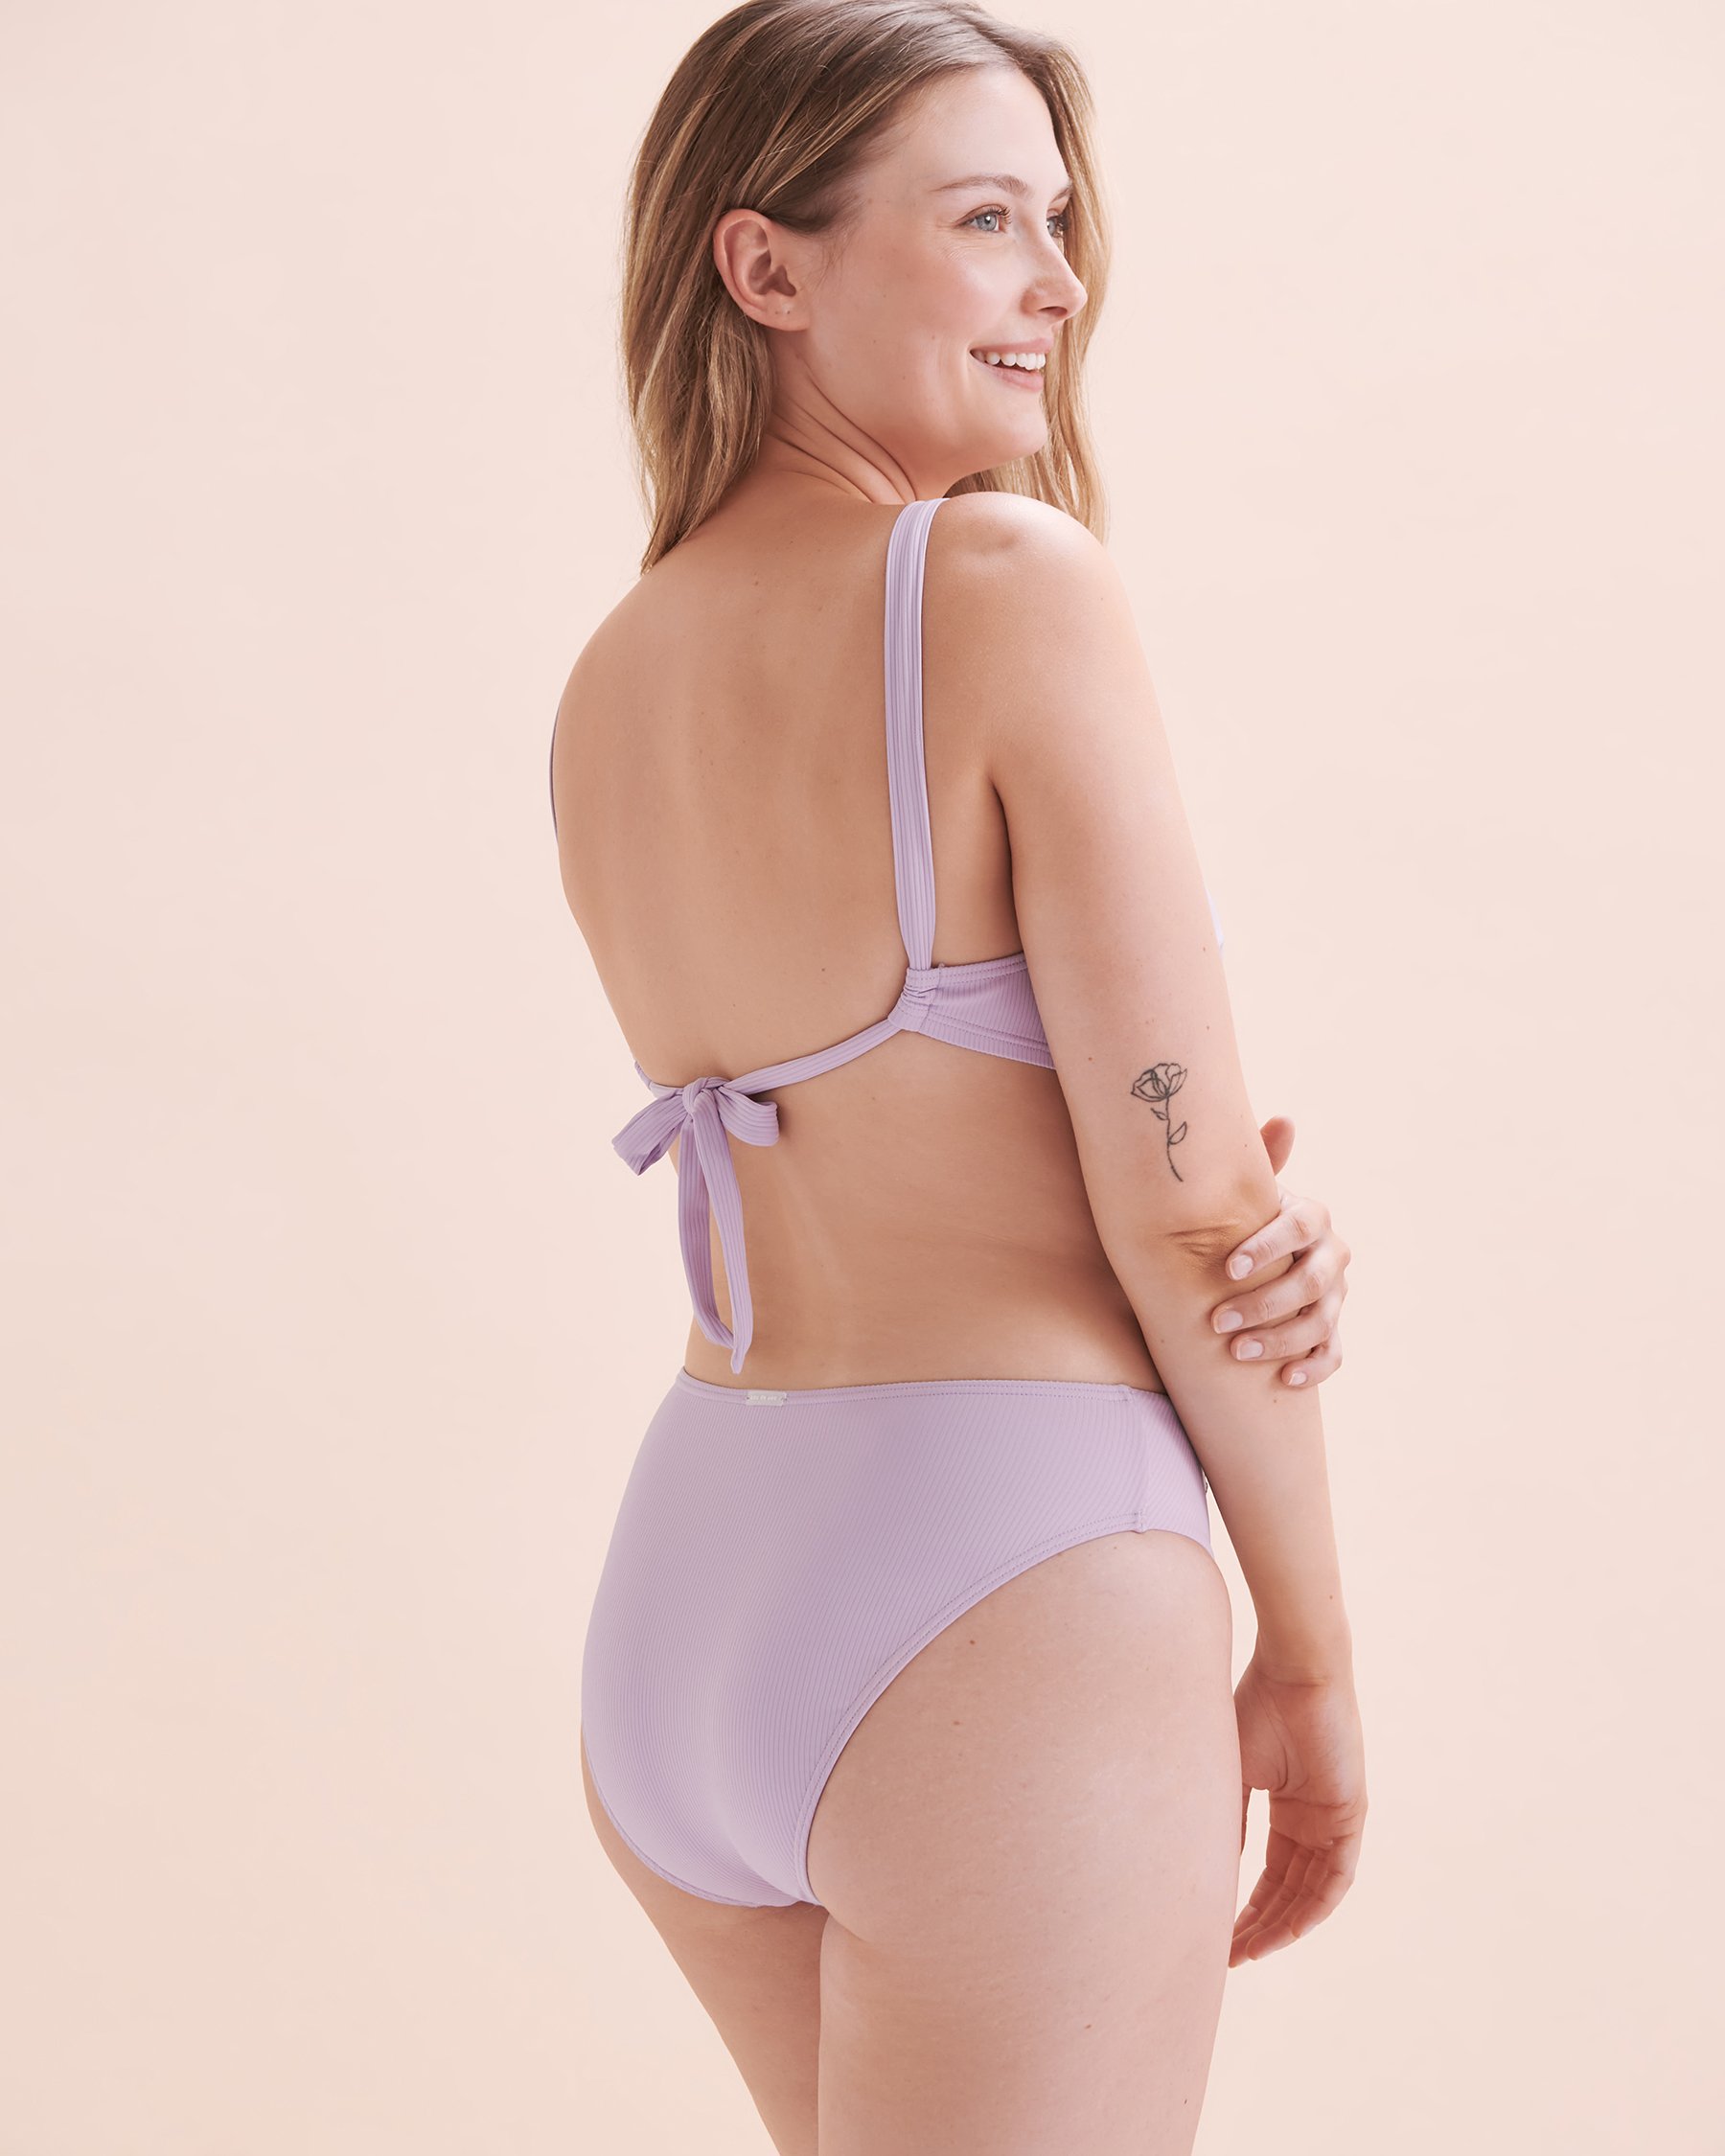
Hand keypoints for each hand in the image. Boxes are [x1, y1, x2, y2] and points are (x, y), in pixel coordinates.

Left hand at [1210, 1116, 1349, 1387]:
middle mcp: (1331, 1257)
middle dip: (1264, 1304)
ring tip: (1236, 1354)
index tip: (1228, 1268)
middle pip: (1311, 1283)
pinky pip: (1333, 1354)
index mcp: (1311, 1218)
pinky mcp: (1331, 1331)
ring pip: (1320, 1323)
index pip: (1300, 1227)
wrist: (1246, 1262)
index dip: (1268, 1247)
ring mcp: (1336, 1297)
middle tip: (1217, 1322)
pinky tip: (1285, 1380)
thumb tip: (1284, 1119)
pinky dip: (1313, 1368)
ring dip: (1279, 1340)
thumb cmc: (1237, 1221)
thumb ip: (1257, 1161)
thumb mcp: (1242, 1194)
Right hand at [1230, 1652, 1366, 1964]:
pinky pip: (1336, 1877)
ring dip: (1284, 1925)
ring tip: (1251, 1952)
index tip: (1219, 1936)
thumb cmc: (1256, 1708)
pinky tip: (1287, 1931)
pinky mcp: (1352, 1815)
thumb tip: (1209, 1873)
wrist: (1293, 1672)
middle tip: (1231, 1957)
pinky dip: (1313, 1907)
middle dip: (1260, 1926)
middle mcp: (1313, 1820)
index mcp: (1287, 1808)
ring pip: (1312, 1891)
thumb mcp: (1232, 1774)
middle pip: (1289, 1890)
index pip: (1269, 1874)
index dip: (1246, 1907)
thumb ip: (1227, 1822)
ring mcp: (1335, 1820)